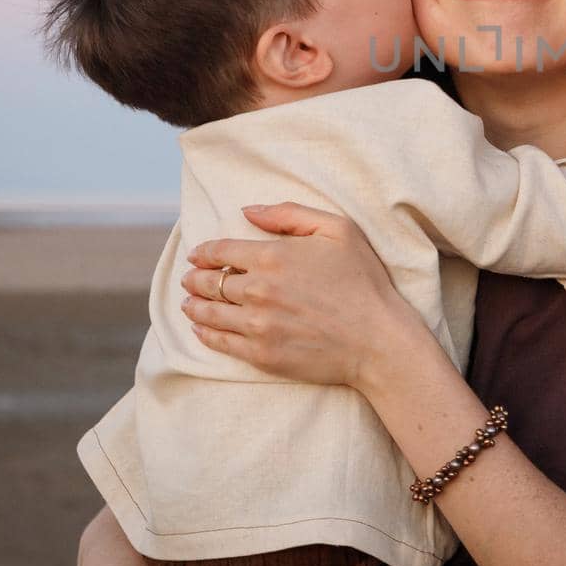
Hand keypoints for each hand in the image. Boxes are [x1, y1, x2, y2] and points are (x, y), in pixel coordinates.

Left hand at [179, 202, 416, 389]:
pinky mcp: (261, 354)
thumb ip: (289, 214)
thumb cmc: (362, 280)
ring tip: (188, 303)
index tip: (196, 255)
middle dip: (195, 279)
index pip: (220, 252)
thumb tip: (247, 211)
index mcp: (272, 257)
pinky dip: (205, 333)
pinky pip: (221, 342)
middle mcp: (258, 291)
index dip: (203, 253)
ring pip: (209, 313)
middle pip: (209, 283)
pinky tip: (201, 328)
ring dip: (194, 305)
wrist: (377, 339)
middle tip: (190, 279)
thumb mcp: (337, 230)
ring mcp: (257, 325)